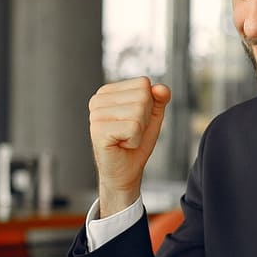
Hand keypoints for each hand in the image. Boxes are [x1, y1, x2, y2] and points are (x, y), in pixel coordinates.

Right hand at [88, 77, 170, 216]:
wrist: (125, 172)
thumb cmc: (135, 145)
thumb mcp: (152, 118)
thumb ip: (159, 99)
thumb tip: (161, 88)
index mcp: (108, 92)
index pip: (143, 83)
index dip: (149, 105)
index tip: (136, 121)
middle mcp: (98, 99)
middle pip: (142, 96)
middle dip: (144, 119)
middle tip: (131, 133)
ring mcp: (95, 114)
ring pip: (138, 111)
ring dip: (139, 131)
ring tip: (126, 139)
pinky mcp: (98, 130)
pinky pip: (133, 127)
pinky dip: (134, 140)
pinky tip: (121, 145)